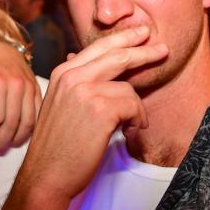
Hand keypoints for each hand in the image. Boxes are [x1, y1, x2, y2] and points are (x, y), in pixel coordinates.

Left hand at [0, 42, 42, 150]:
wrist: (4, 53)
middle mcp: (16, 85)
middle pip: (12, 122)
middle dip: (2, 139)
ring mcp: (30, 88)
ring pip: (28, 122)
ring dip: (18, 138)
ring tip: (9, 143)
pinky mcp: (38, 91)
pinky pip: (37, 115)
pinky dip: (30, 128)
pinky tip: (21, 133)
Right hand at [17, 26, 167, 201]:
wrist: (46, 174)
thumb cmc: (57, 145)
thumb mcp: (62, 104)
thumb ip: (78, 84)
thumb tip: (97, 67)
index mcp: (63, 72)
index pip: (98, 48)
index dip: (122, 40)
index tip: (141, 35)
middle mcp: (72, 76)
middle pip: (117, 56)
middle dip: (143, 51)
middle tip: (162, 48)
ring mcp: (85, 91)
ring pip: (128, 87)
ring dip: (136, 108)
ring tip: (131, 125)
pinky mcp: (101, 109)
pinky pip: (134, 105)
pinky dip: (137, 120)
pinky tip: (128, 131)